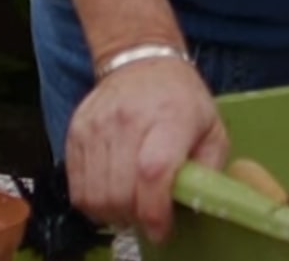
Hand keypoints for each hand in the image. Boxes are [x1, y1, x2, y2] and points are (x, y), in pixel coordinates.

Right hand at [65, 55, 228, 243]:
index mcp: (169, 117)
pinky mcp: (76, 132)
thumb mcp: (212, 128)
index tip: (161, 228)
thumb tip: (196, 202)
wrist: (140, 61)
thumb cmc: (181, 99)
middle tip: (148, 215)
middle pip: (120, 191)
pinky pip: (76, 186)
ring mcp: (97, 125)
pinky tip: (112, 191)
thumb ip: (210, 168)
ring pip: (95, 195)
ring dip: (113, 213)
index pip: (153, 172)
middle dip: (135, 216)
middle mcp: (128, 119)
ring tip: (131, 204)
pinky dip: (93, 201)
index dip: (155, 210)